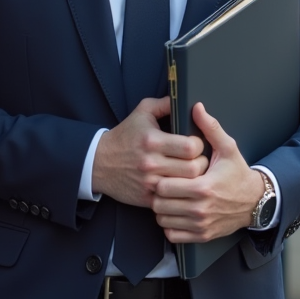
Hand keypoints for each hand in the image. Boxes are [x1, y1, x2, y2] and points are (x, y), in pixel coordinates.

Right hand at [90, 96, 207, 207]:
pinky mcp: (147, 198)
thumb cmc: (124, 136)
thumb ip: (165, 104)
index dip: (199, 144)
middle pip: (194, 168)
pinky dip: (178, 193)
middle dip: (201, 163)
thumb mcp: (142, 112)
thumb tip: (184, 99)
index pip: (191, 147)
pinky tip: (178, 185)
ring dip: (193, 180)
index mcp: (153, 141)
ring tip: (191, 173)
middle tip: (198, 160)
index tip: (196, 144)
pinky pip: (172, 199)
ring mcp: (149, 183)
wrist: (98, 162)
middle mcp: (151, 163)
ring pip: (186, 186)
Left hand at [152, 102, 264, 243]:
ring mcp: (200, 225)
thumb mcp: (228, 148)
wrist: (255, 201)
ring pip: (162, 220)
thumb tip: (196, 107)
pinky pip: (172, 235)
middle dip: (159, 193)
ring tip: (170, 198)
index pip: (164, 186)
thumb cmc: (237, 173)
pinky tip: (176, 212)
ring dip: (163, 209)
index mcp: (203, 187)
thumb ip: (210, 128)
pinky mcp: (201, 236)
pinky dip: (170, 225)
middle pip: (159, 204)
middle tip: (165, 184)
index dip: (160, 178)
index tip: (165, 173)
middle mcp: (200, 209)